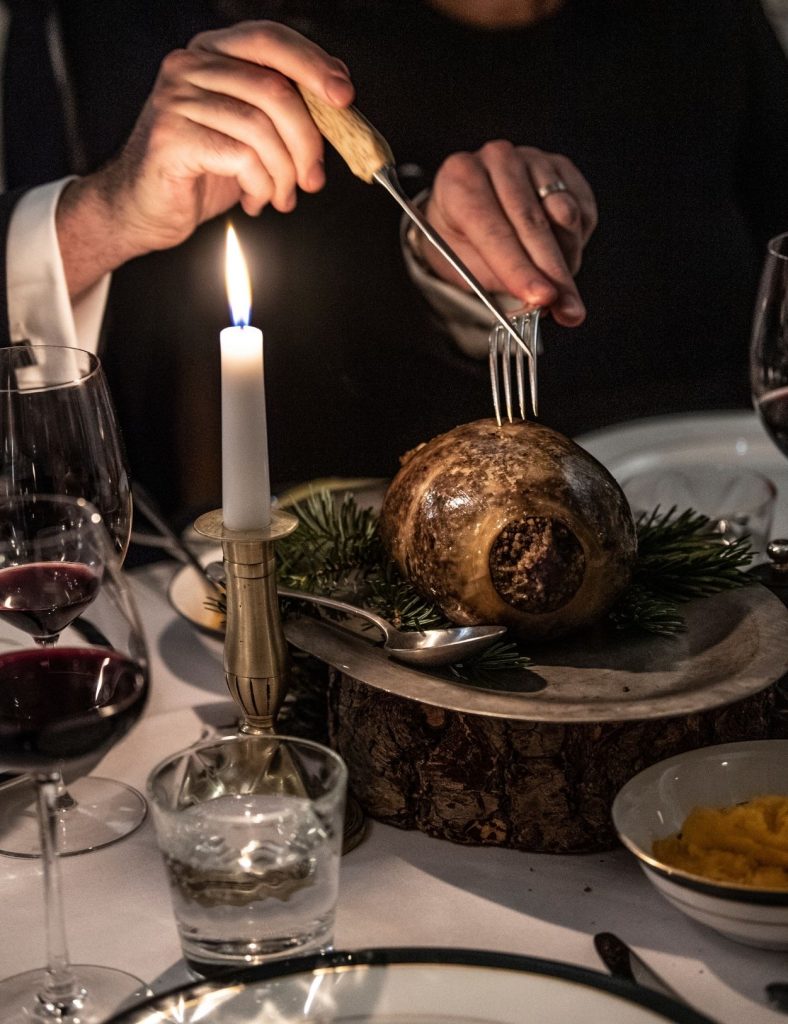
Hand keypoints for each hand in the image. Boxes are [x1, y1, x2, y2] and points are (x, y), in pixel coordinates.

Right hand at [57, 21, 353, 294]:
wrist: (144, 208)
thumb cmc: (200, 171)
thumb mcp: (250, 134)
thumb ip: (283, 112)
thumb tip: (337, 107)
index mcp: (213, 54)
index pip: (270, 40)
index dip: (313, 65)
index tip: (344, 97)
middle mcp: (190, 67)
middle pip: (275, 89)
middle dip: (307, 141)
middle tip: (313, 177)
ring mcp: (176, 99)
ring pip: (261, 127)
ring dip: (284, 173)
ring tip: (280, 196)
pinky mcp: (172, 137)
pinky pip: (241, 156)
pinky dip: (260, 185)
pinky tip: (254, 199)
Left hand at [422, 142, 596, 325]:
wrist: (466, 205)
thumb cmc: (460, 238)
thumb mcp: (459, 263)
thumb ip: (496, 279)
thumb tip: (538, 302)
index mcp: (460, 179)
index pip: (494, 231)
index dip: (520, 269)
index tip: (542, 298)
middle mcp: (497, 160)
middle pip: (532, 223)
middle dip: (553, 274)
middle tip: (568, 310)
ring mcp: (532, 159)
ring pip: (564, 217)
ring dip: (567, 260)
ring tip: (558, 287)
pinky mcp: (561, 167)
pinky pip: (583, 211)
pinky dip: (577, 242)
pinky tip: (560, 254)